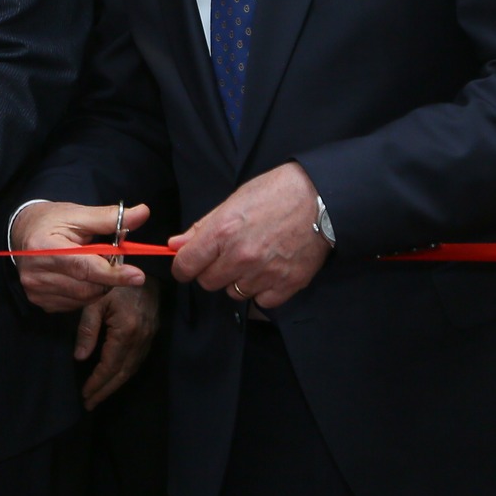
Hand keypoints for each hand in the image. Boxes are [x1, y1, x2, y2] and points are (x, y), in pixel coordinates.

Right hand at [12, 201, 148, 313]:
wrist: (23, 232)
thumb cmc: (52, 221)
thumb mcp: (79, 214)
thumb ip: (110, 218)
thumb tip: (142, 213)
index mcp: (43, 246)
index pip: (84, 266)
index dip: (112, 273)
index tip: (137, 275)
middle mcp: (35, 273)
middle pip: (86, 286)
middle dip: (108, 277)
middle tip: (112, 260)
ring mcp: (36, 290)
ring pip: (84, 298)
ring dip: (98, 285)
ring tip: (93, 265)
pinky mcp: (40, 301)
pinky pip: (75, 304)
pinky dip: (86, 293)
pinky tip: (80, 277)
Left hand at [75, 283, 158, 409]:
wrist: (145, 268)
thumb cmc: (114, 283)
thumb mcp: (95, 301)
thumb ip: (87, 330)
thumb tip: (80, 358)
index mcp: (126, 332)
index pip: (110, 366)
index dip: (97, 382)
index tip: (84, 395)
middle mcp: (140, 339)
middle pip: (122, 373)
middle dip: (105, 391)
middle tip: (90, 404)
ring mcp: (148, 338)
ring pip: (131, 369)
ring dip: (115, 385)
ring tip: (99, 395)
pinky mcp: (151, 334)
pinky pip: (137, 360)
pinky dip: (124, 373)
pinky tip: (115, 377)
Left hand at [168, 162, 329, 308]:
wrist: (320, 199)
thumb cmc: (274, 193)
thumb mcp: (232, 202)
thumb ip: (201, 228)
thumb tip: (175, 245)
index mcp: (222, 233)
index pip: (186, 266)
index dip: (183, 266)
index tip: (188, 264)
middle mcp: (241, 257)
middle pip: (208, 283)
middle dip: (211, 271)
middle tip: (226, 256)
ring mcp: (265, 274)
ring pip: (234, 293)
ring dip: (237, 281)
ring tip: (253, 259)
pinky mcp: (287, 285)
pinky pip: (262, 302)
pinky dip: (262, 290)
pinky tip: (269, 271)